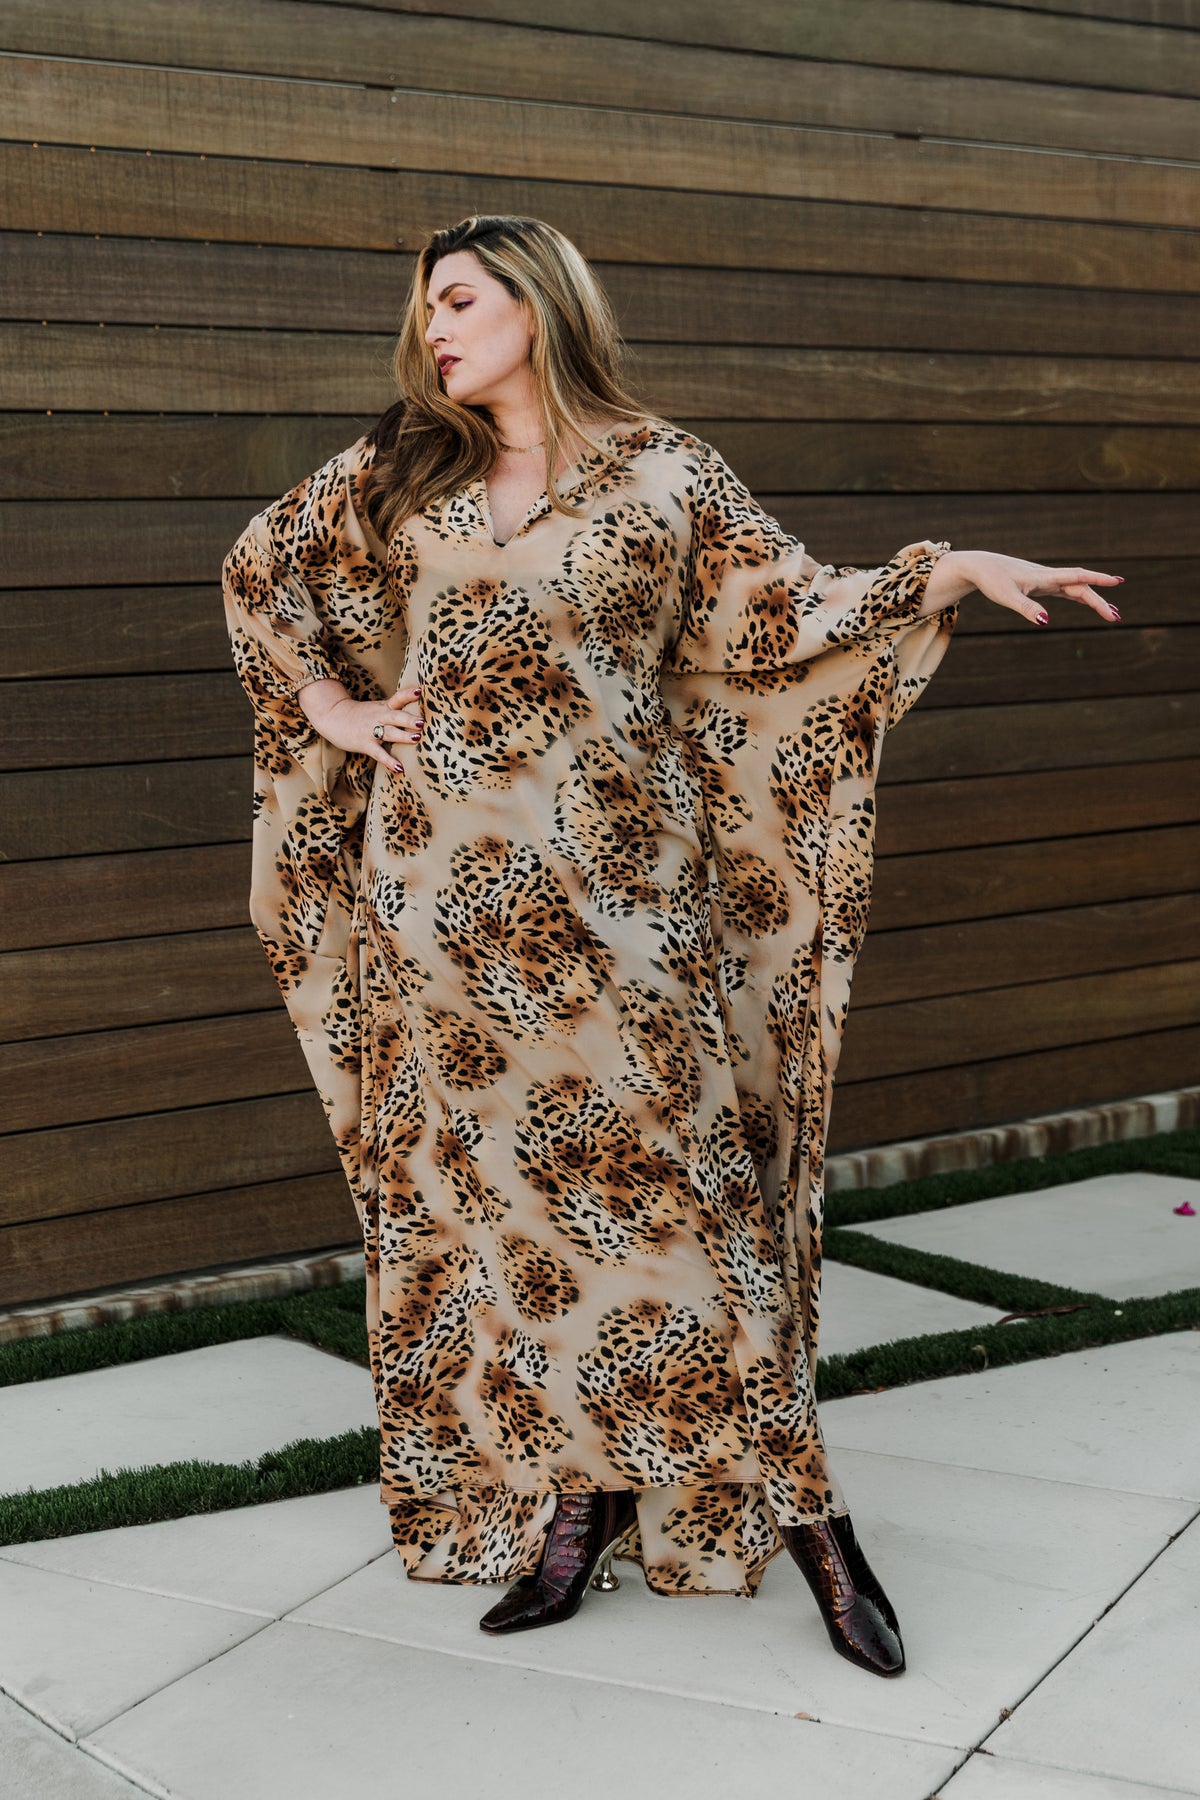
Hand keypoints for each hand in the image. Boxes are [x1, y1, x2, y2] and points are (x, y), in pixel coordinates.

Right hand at [296, 679, 422, 772]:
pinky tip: (399, 768)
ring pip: (389, 733)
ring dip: (403, 735)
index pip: (398, 698)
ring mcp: (372, 730)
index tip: (419, 691)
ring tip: (417, 738)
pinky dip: (389, 761)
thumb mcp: (378, 707)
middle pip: (396, 716)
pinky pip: (379, 753)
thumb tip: (418, 714)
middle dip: (409, 719)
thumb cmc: (361, 715)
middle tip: (422, 722)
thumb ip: (395, 709)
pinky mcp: (365, 744)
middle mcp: (379, 717)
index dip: (408, 694)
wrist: (333, 716)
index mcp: (384, 707)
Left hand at [923, 550, 1122, 624]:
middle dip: (1099, 601)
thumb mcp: (1007, 597)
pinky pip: (1066, 590)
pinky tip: (1088, 602)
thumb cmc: (992, 580)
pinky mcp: (1041, 585)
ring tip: (1112, 613)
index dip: (1098, 580)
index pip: (1077, 577)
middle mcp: (1050, 577)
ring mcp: (1047, 581)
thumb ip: (1027, 608)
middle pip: (1081, 587)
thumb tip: (1046, 622)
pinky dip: (1080, 596)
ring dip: (1094, 600)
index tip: (1117, 582)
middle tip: (1116, 617)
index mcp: (1045, 577)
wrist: (980, 567)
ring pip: (1076, 589)